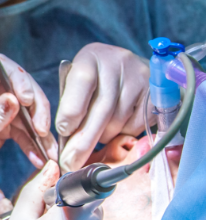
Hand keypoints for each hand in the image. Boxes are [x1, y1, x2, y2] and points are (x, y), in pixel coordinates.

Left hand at [0, 54, 56, 181]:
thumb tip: (15, 100)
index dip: (18, 77)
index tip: (28, 100)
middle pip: (20, 85)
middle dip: (36, 105)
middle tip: (41, 128)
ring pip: (27, 108)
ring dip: (39, 128)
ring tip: (48, 150)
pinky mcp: (3, 121)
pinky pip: (24, 127)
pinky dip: (32, 141)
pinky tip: (39, 158)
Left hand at [57, 43, 151, 171]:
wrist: (125, 67)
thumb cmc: (92, 81)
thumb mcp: (76, 84)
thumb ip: (71, 105)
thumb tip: (67, 140)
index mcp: (90, 57)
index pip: (82, 82)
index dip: (72, 110)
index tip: (63, 132)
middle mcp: (117, 63)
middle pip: (102, 108)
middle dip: (83, 141)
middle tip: (70, 162)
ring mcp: (139, 77)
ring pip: (118, 121)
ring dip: (102, 137)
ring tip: (93, 138)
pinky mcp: (156, 93)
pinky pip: (134, 125)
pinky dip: (121, 134)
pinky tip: (114, 128)